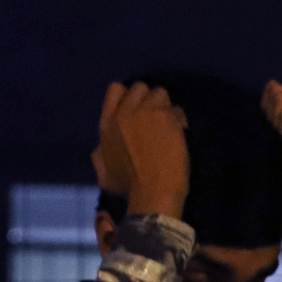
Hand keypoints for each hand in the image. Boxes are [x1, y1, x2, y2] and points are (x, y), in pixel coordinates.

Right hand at [91, 82, 188, 221]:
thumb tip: (100, 146)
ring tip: (170, 126)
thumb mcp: (103, 173)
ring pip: (159, 93)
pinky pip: (176, 109)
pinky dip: (180, 119)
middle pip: (140, 87)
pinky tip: (181, 133)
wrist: (152, 194)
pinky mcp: (165, 118)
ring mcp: (145, 113)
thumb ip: (100, 154)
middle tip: (157, 119)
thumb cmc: (129, 189)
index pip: (115, 89)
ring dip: (166, 108)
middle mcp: (124, 113)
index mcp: (106, 124)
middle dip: (149, 100)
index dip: (129, 96)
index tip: (138, 110)